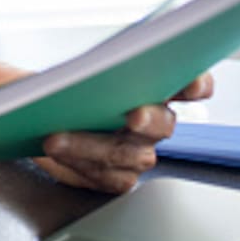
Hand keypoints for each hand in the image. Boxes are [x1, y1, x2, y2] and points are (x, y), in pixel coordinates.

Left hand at [35, 71, 213, 193]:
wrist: (42, 115)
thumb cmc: (65, 85)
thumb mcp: (75, 65)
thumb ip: (94, 63)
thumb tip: (91, 67)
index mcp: (155, 84)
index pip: (190, 84)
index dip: (197, 84)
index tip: (193, 84)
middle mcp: (153, 120)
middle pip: (164, 123)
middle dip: (150, 119)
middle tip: (134, 115)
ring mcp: (138, 151)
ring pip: (130, 154)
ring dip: (92, 144)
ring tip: (58, 135)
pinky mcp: (118, 176)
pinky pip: (108, 176)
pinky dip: (79, 161)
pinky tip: (57, 148)